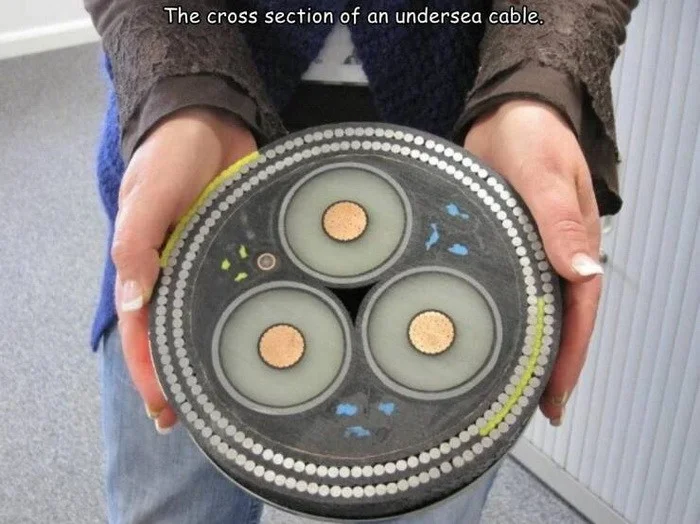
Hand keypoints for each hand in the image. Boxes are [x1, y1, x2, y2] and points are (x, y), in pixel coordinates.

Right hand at [112, 108, 256, 432]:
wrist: (209, 120)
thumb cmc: (170, 156)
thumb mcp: (146, 198)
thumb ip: (136, 246)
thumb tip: (130, 302)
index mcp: (144, 265)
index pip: (140, 331)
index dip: (149, 372)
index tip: (164, 410)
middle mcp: (175, 270)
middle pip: (174, 333)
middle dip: (184, 375)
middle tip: (204, 416)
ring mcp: (207, 261)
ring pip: (206, 316)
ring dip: (215, 352)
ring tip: (236, 389)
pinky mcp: (236, 248)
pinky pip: (239, 287)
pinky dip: (245, 312)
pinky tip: (266, 332)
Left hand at [464, 100, 602, 425]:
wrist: (507, 111)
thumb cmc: (532, 135)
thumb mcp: (546, 176)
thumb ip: (559, 224)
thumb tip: (584, 273)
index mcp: (575, 242)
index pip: (579, 311)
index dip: (571, 357)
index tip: (557, 395)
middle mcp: (558, 252)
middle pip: (562, 319)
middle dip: (552, 364)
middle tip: (534, 406)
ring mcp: (535, 249)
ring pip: (539, 308)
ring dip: (531, 345)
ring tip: (515, 384)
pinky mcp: (510, 242)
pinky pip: (514, 287)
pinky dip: (510, 316)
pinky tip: (494, 333)